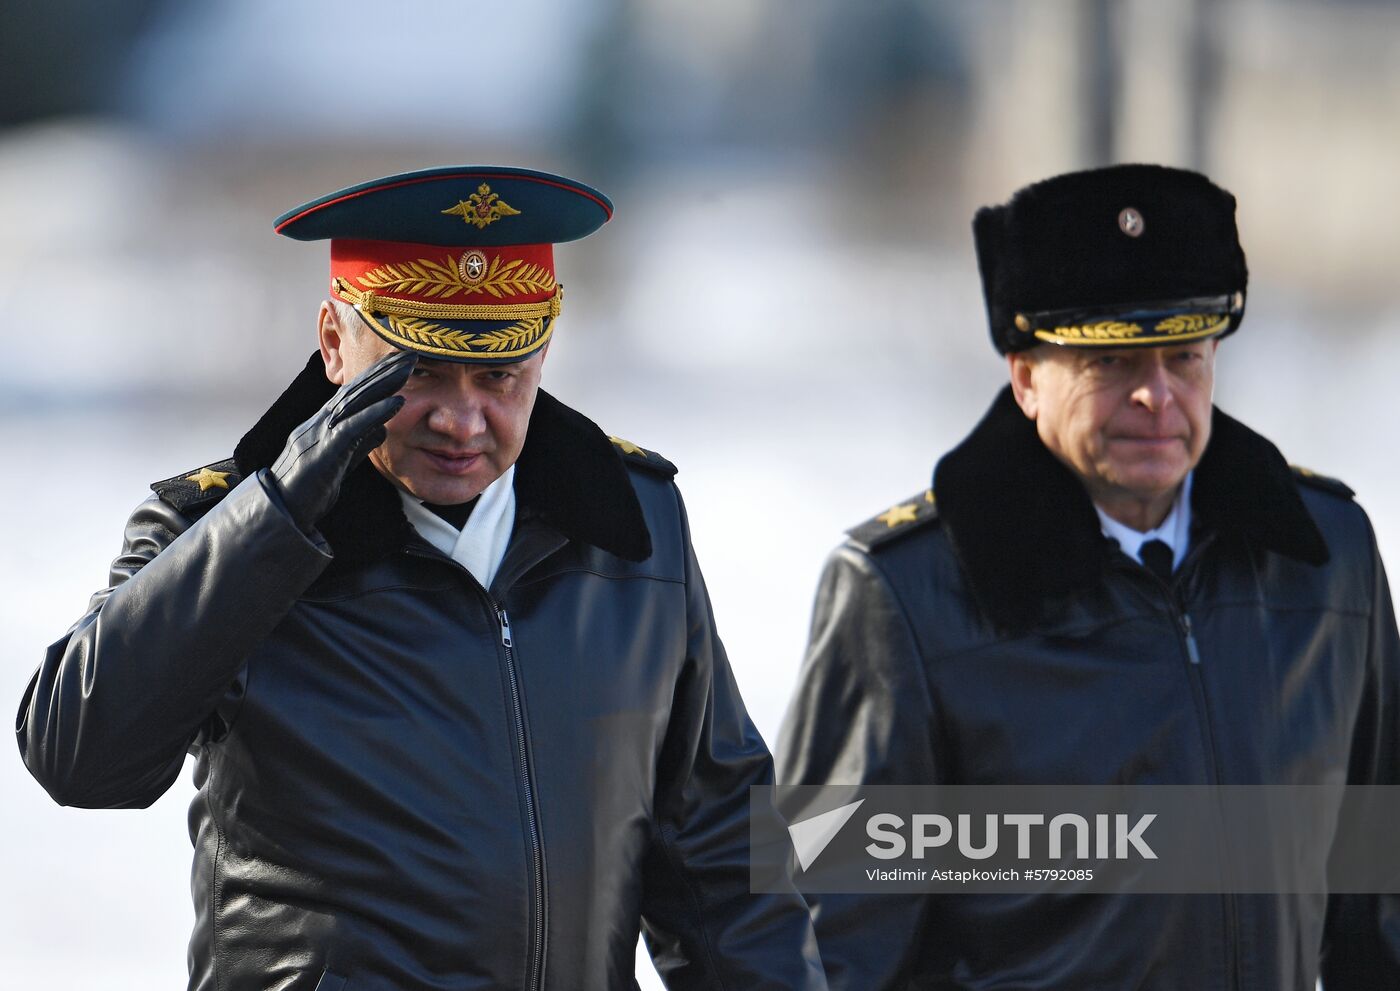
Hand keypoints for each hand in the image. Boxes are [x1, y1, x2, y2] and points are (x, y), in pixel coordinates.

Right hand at [270, 349, 416, 531]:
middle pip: (356, 389)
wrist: (280, 512)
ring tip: (408, 368)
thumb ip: (360, 444)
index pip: (354, 394)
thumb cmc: (308, 489)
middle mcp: (320, 421)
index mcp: (324, 423)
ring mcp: (320, 433)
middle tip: (411, 353)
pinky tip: (397, 402)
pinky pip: (354, 427)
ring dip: (384, 383)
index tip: (400, 362)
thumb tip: (381, 431)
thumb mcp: (340, 462)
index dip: (377, 376)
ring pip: (355, 401)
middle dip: (384, 370)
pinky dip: (377, 413)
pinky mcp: (325, 451)